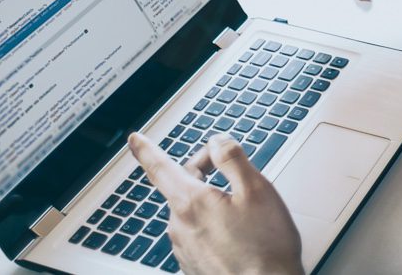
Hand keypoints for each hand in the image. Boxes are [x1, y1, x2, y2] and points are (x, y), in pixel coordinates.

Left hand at [128, 132, 302, 274]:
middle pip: (182, 186)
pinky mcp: (192, 264)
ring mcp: (184, 248)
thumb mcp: (257, 189)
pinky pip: (195, 233)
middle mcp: (180, 226)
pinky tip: (236, 232)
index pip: (160, 167)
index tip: (135, 139)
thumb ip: (232, 158)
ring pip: (190, 211)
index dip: (147, 150)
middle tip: (232, 170)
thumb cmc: (266, 245)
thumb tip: (216, 142)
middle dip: (203, 172)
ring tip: (242, 210)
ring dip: (208, 201)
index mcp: (191, 203)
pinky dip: (211, 225)